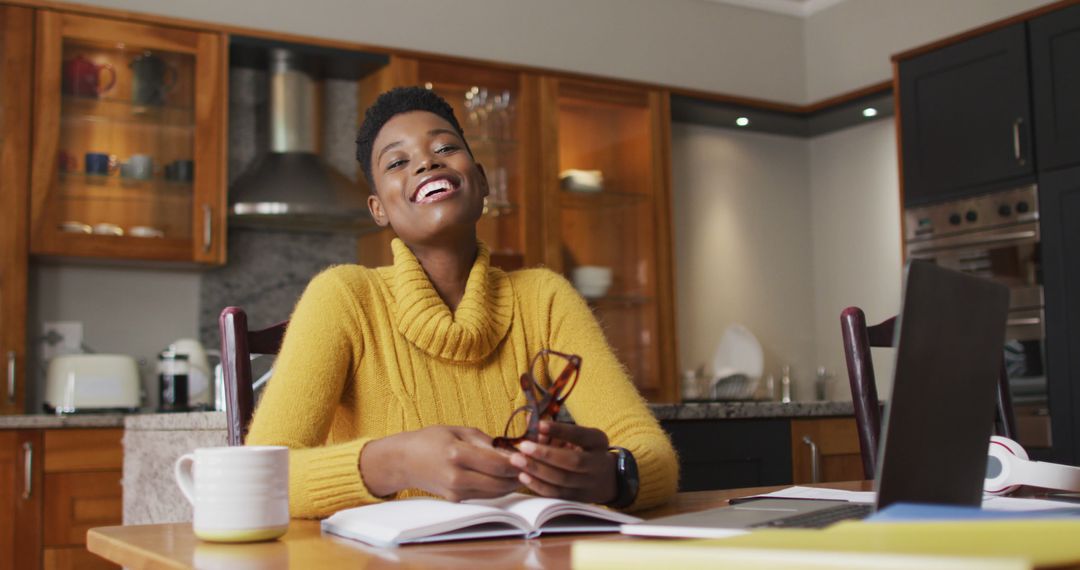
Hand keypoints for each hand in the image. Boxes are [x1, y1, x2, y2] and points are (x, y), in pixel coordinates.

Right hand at [360, 426, 520, 501]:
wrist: (405, 461)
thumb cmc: (431, 440)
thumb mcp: (458, 431)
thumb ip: (485, 441)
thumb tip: (511, 450)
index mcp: (457, 454)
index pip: (497, 464)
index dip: (517, 462)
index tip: (530, 455)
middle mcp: (457, 477)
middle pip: (499, 482)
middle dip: (518, 475)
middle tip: (532, 465)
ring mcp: (456, 492)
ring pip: (495, 492)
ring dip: (511, 483)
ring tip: (523, 471)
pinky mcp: (456, 500)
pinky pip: (485, 496)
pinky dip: (498, 488)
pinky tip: (506, 478)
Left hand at [509, 420, 615, 503]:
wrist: (607, 479)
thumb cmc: (586, 451)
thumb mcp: (581, 436)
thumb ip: (557, 430)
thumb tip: (530, 419)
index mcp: (597, 442)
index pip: (580, 435)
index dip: (560, 430)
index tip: (538, 424)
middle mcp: (596, 463)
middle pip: (572, 461)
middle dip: (546, 454)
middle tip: (523, 446)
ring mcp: (588, 483)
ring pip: (562, 479)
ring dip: (537, 470)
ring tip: (517, 460)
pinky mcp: (577, 498)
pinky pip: (556, 494)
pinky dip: (538, 485)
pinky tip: (523, 475)